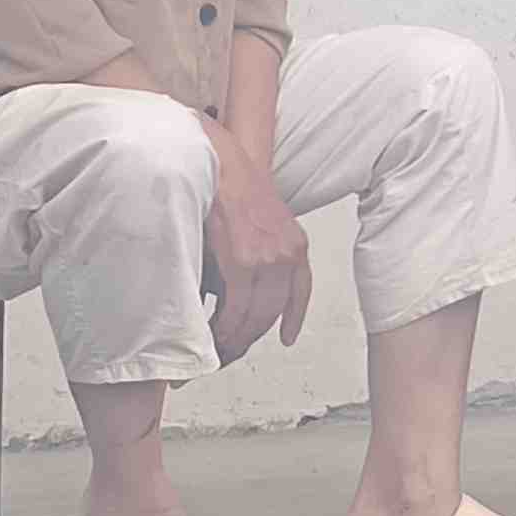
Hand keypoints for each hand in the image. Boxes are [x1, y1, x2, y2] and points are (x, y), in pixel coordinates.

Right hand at [199, 114, 311, 365]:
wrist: (223, 164)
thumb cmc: (235, 190)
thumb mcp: (264, 223)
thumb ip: (258, 258)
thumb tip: (238, 294)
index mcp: (296, 246)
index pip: (299, 292)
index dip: (293, 318)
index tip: (286, 338)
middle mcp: (287, 255)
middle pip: (272, 312)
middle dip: (250, 338)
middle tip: (231, 352)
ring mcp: (266, 259)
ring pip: (254, 316)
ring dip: (234, 339)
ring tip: (218, 350)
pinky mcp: (242, 261)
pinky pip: (235, 307)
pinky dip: (224, 326)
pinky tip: (215, 335)